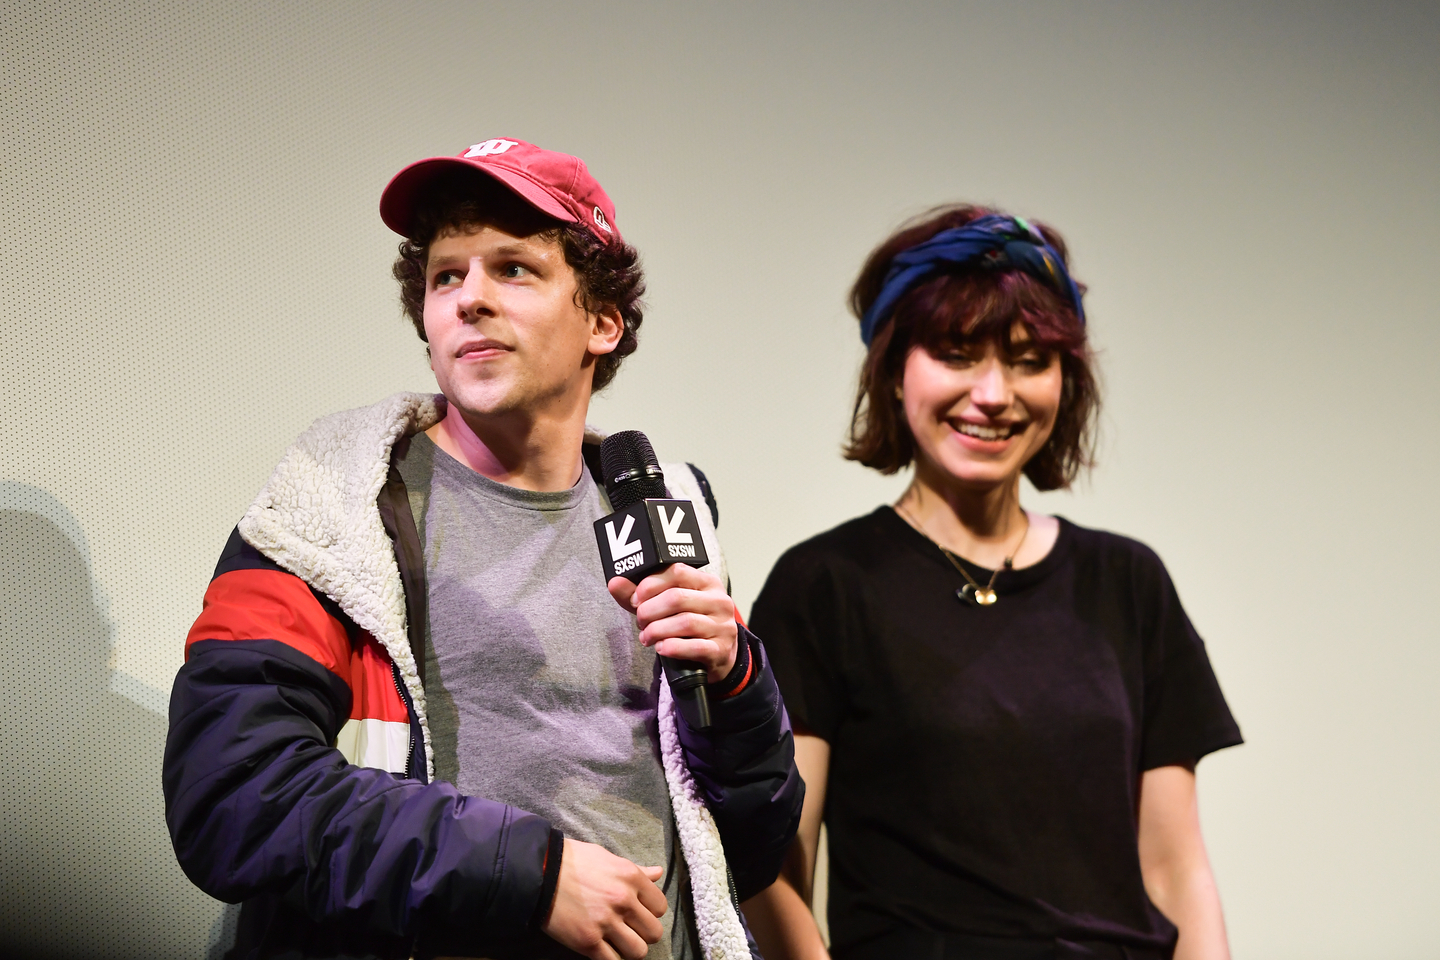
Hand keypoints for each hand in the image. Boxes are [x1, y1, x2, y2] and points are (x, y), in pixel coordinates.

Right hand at [541, 838, 666, 959]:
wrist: (539, 872)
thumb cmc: (574, 861)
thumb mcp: (608, 858)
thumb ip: (636, 870)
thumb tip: (658, 873)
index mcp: (631, 878)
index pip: (660, 907)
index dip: (651, 912)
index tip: (639, 913)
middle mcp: (623, 901)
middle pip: (654, 932)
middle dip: (643, 933)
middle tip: (630, 929)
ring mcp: (606, 923)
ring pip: (638, 951)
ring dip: (630, 949)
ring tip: (618, 942)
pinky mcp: (587, 941)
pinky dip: (610, 958)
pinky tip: (602, 949)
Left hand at [608, 564, 737, 682]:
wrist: (717, 656)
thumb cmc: (689, 627)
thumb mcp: (668, 607)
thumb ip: (641, 595)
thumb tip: (615, 583)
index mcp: (707, 583)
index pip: (677, 572)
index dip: (650, 585)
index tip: (636, 599)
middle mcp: (719, 601)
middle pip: (677, 598)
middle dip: (650, 611)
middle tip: (640, 622)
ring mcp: (722, 626)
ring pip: (685, 622)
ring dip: (657, 631)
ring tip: (647, 637)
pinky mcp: (720, 650)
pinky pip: (695, 647)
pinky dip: (673, 647)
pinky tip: (662, 648)